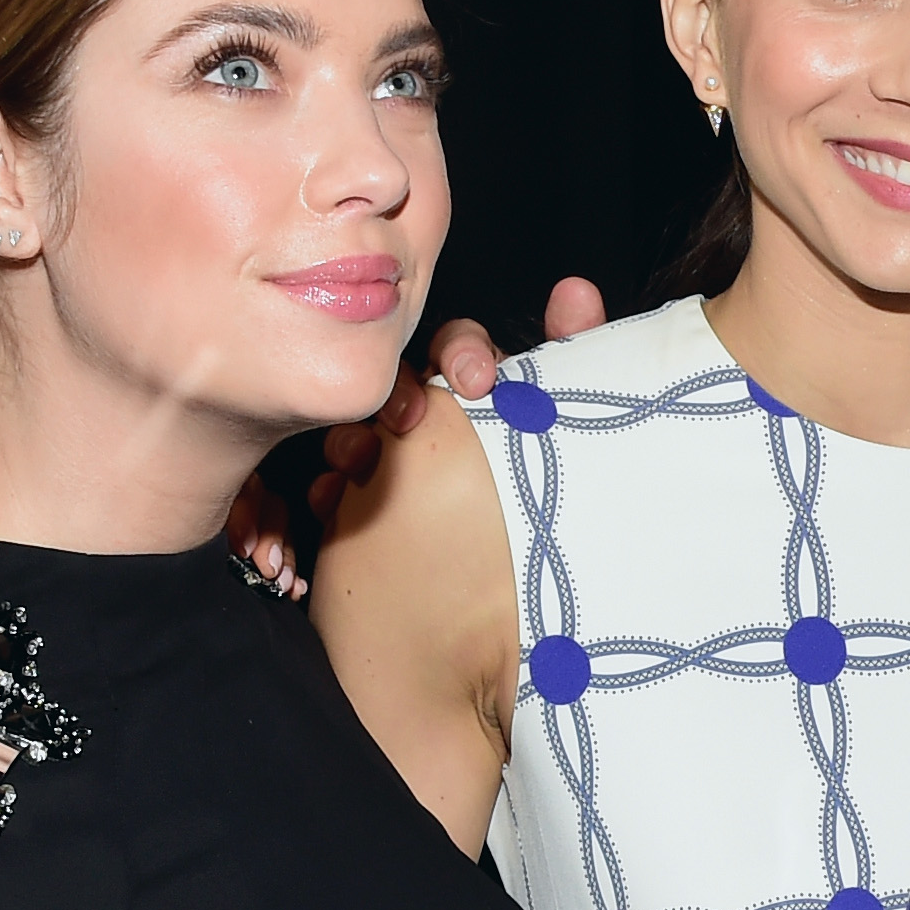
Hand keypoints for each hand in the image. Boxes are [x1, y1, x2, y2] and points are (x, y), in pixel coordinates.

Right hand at [304, 276, 613, 537]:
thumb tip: (576, 291)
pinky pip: (332, 490)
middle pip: (401, 386)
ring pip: (356, 431)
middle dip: (399, 394)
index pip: (461, 351)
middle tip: (408, 420)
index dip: (463, 352)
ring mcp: (395, 466)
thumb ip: (579, 354)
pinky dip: (330, 491)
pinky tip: (335, 498)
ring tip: (360, 459)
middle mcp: (438, 427)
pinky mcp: (363, 509)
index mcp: (485, 400)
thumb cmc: (549, 511)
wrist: (518, 618)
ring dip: (352, 437)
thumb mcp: (567, 425)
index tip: (478, 379)